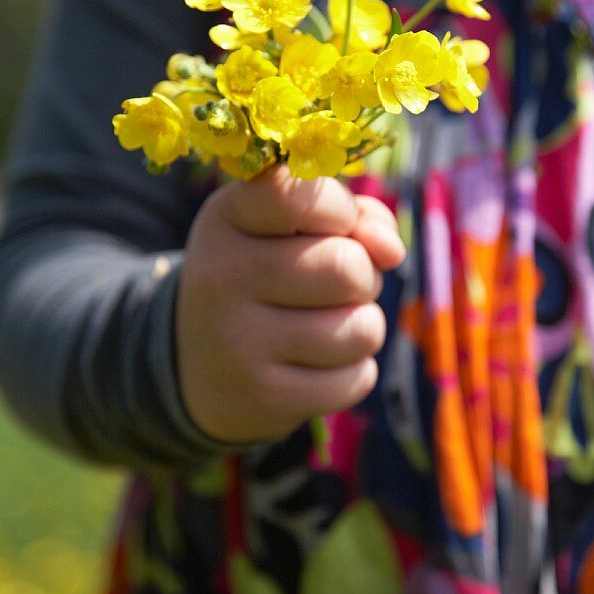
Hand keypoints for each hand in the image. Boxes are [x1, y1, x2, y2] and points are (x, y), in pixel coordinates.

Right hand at [175, 166, 404, 443]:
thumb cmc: (267, 273)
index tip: (334, 223)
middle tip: (336, 285)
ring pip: (362, 328)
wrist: (201, 362)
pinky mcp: (266, 398)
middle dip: (363, 276)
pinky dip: (354, 370)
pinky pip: (358, 378)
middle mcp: (223, 277)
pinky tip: (318, 364)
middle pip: (347, 268)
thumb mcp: (288, 226)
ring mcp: (239, 343)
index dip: (338, 209)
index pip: (297, 195)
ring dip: (362, 325)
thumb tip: (391, 251)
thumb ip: (350, 213)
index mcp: (227, 218)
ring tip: (326, 324)